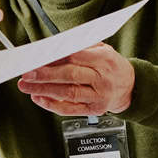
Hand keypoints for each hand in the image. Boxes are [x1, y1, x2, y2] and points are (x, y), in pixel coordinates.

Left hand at [16, 42, 133, 115]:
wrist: (131, 87)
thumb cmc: (110, 65)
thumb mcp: (101, 48)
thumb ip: (80, 46)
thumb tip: (52, 47)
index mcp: (104, 59)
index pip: (75, 56)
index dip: (54, 57)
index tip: (36, 57)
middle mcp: (103, 78)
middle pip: (70, 75)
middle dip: (45, 75)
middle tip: (26, 74)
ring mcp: (99, 96)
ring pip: (68, 93)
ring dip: (44, 90)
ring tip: (26, 86)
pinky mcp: (95, 110)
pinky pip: (71, 109)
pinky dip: (52, 105)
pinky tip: (39, 98)